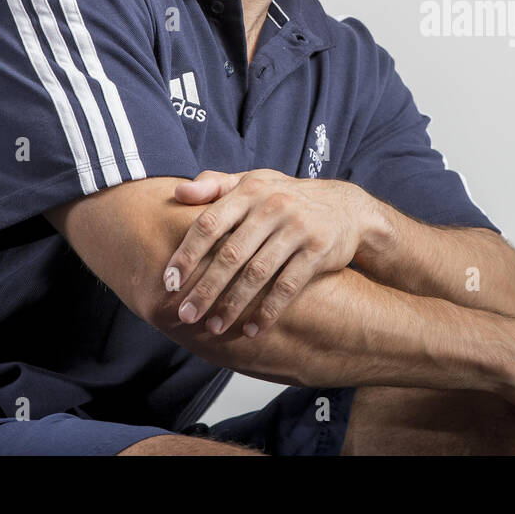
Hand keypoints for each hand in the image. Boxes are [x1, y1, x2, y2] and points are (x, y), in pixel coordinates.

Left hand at [164, 169, 375, 336]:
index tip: (169, 283)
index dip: (186, 254)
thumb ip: (215, 185)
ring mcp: (297, 228)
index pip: (209, 223)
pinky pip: (287, 286)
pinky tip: (252, 331)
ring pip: (257, 273)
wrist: (345, 207)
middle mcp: (273, 206)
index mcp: (250, 190)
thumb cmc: (286, 197)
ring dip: (233, 305)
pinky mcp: (318, 250)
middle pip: (230, 254)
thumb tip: (178, 192)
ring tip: (214, 328)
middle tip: (186, 315)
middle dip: (205, 288)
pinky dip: (268, 311)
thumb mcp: (254, 182)